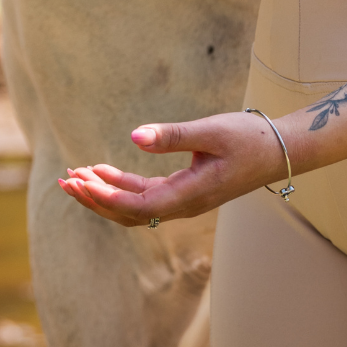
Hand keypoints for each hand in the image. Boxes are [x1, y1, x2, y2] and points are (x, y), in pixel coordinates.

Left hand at [57, 110, 284, 226]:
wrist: (282, 150)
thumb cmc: (251, 138)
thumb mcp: (212, 131)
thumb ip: (173, 135)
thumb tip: (133, 137)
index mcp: (190, 196)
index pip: (138, 206)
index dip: (105, 196)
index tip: (80, 180)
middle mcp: (184, 205)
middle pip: (128, 214)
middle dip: (94, 199)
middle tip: (65, 179)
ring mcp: (185, 200)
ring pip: (134, 208)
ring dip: (103, 194)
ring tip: (74, 176)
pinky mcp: (186, 191)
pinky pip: (146, 197)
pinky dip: (121, 186)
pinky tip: (103, 171)